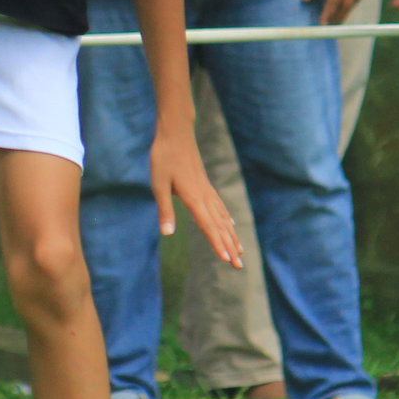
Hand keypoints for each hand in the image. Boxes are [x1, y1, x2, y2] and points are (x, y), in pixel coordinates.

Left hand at [152, 128, 242, 266]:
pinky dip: (226, 219)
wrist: (176, 132)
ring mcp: (206, 189)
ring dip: (231, 235)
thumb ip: (164, 209)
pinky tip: (230, 224)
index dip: (216, 243)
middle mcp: (204, 195)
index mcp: (193, 197)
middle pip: (220, 226)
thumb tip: (167, 233)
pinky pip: (219, 206)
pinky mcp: (205, 184)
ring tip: (240, 251)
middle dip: (230, 246)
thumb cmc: (164, 156)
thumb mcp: (158, 184)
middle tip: (239, 266)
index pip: (208, 225)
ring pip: (223, 218)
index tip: (226, 259)